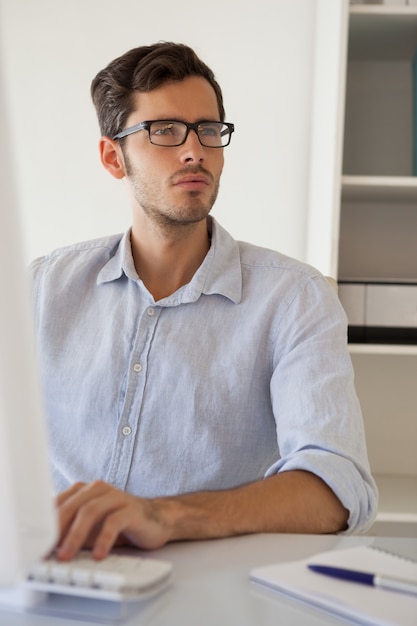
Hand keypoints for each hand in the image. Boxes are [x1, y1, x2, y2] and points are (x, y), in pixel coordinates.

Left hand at [55, 481, 169, 559]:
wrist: (155, 520)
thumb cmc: (117, 524)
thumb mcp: (89, 528)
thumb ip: (69, 531)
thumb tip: (45, 547)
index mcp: (84, 491)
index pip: (59, 503)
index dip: (45, 523)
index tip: (36, 544)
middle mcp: (98, 489)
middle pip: (72, 506)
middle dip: (56, 530)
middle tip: (46, 551)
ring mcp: (116, 496)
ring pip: (90, 511)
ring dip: (75, 536)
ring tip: (66, 556)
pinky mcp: (131, 508)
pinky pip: (114, 522)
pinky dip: (104, 539)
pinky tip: (99, 555)